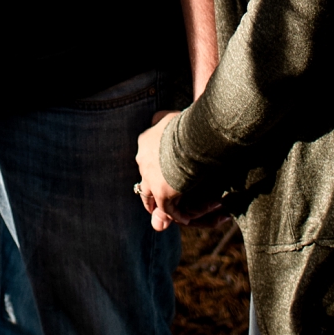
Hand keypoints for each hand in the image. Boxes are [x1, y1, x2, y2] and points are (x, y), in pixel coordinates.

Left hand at [134, 112, 211, 230]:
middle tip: (153, 200)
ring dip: (157, 206)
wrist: (190, 139)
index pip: (145, 159)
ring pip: (150, 197)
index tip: (159, 174)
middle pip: (143, 180)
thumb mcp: (170, 117)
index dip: (152, 168)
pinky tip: (185, 218)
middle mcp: (143, 161)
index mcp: (145, 142)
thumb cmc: (185, 124)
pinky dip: (177, 214)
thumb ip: (162, 118)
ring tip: (164, 214)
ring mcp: (151, 179)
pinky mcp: (162, 193)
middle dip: (149, 190)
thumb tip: (156, 116)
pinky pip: (168, 208)